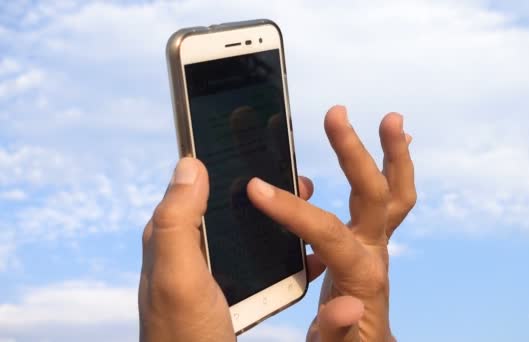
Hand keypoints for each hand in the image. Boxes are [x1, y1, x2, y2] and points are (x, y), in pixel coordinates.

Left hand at [138, 158, 315, 340]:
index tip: (259, 141)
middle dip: (262, 186)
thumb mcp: (178, 276)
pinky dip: (282, 253)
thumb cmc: (182, 334)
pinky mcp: (231, 291)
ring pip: (247, 230)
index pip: (194, 182)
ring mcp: (213, 271)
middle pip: (227, 203)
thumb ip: (178, 221)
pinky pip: (259, 262)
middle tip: (299, 180)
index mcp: (171, 236)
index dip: (223, 159)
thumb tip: (190, 163)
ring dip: (277, 217)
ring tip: (308, 206)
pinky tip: (306, 256)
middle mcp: (190, 249)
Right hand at [247, 105, 415, 340]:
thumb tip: (345, 304)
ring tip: (392, 119)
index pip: (328, 233)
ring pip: (397, 193)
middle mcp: (373, 252)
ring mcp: (377, 242)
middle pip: (375, 196)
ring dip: (395, 154)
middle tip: (335, 114)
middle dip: (354, 153)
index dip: (293, 210)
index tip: (256, 188)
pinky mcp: (372, 239)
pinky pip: (392, 199)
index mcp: (359, 276)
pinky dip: (394, 169)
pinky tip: (389, 143)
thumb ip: (334, 330)